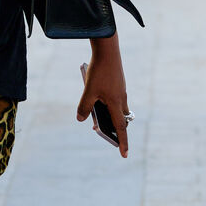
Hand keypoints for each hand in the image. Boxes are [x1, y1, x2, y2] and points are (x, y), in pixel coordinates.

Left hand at [77, 36, 130, 157]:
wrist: (108, 50)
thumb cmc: (99, 71)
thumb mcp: (88, 91)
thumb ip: (84, 107)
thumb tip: (81, 119)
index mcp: (116, 104)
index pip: (120, 128)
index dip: (122, 143)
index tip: (124, 155)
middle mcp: (122, 99)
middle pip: (121, 119)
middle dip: (115, 128)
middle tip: (104, 133)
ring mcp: (121, 90)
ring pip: (118, 108)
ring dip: (110, 114)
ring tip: (97, 117)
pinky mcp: (118, 83)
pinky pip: (115, 98)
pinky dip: (108, 103)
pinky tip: (96, 97)